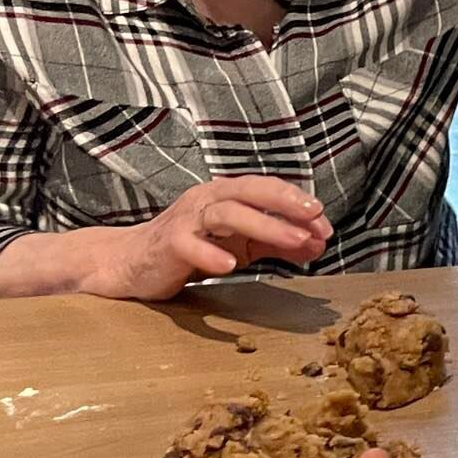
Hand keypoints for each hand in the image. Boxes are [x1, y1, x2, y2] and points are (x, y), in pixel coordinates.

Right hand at [88, 177, 331, 300]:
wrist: (132, 263)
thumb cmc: (191, 248)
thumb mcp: (242, 245)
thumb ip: (277, 244)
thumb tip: (318, 243)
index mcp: (226, 198)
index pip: (266, 190)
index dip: (296, 202)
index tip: (324, 221)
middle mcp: (207, 201)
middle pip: (249, 192)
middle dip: (284, 203)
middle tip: (315, 217)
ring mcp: (187, 221)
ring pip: (226, 214)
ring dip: (264, 227)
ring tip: (294, 242)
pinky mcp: (169, 245)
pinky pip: (189, 245)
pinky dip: (209, 254)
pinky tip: (229, 267)